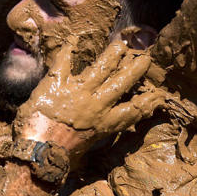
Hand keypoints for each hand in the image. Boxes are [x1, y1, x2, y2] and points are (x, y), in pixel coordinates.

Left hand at [13, 41, 168, 156]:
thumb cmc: (60, 156)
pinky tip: (73, 39)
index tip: (158, 95)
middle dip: (134, 70)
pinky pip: (64, 62)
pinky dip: (67, 49)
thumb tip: (96, 136)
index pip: (132, 110)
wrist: (38, 150)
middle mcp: (95, 104)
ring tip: (121, 44)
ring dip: (112, 55)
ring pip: (101, 68)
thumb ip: (93, 138)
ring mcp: (77, 91)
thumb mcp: (85, 150)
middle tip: (145, 58)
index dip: (147, 102)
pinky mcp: (57, 83)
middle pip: (120, 83)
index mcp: (104, 122)